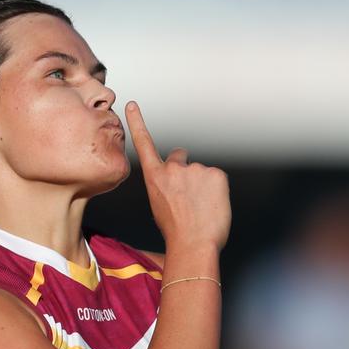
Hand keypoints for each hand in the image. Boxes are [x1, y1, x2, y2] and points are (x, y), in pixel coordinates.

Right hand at [126, 101, 230, 250]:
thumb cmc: (176, 230)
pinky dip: (216, 190)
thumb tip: (180, 182)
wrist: (193, 243)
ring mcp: (195, 169)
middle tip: (189, 193)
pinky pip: (217, 178)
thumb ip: (166, 185)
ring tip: (200, 208)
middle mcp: (173, 168)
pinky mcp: (216, 174)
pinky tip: (211, 205)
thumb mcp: (159, 205)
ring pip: (201, 173)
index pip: (144, 144)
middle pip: (181, 157)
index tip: (131, 105)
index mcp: (155, 177)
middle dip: (185, 169)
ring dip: (202, 185)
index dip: (137, 123)